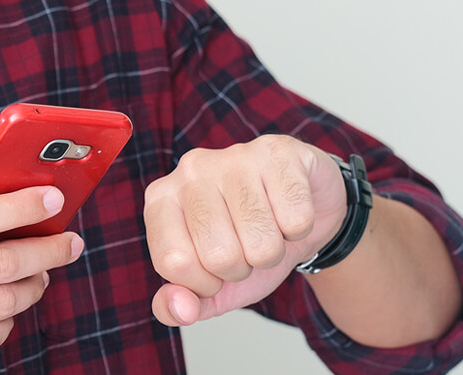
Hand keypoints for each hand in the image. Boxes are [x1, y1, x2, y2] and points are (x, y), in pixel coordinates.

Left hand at [143, 135, 346, 325]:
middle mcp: (191, 170)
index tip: (215, 270)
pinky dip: (300, 230)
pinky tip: (290, 210)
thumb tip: (181, 311)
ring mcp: (234, 156)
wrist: (301, 212)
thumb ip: (181, 305)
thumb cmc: (247, 246)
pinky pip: (296, 220)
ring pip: (262, 242)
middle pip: (220, 255)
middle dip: (243, 268)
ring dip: (273, 252)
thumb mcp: (211, 286)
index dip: (204, 283)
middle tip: (247, 247)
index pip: (174, 263)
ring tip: (269, 229)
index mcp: (161, 200)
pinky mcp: (279, 152)